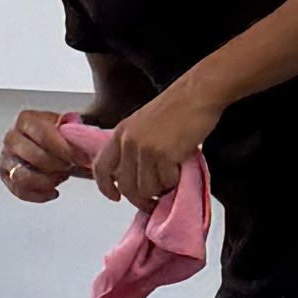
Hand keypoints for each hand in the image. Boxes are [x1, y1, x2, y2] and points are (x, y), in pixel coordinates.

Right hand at [0, 107, 81, 207]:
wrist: (56, 145)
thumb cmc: (62, 136)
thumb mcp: (70, 128)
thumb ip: (74, 132)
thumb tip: (79, 139)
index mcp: (26, 120)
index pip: (42, 134)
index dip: (63, 148)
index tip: (81, 158)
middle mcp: (12, 137)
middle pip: (32, 156)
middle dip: (56, 165)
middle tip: (71, 166)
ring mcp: (6, 158)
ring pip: (22, 176)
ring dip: (46, 180)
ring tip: (62, 176)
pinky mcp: (6, 176)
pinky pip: (19, 191)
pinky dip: (39, 195)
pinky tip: (54, 192)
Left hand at [94, 86, 213, 212]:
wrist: (197, 94)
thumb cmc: (176, 107)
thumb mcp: (142, 124)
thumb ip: (133, 147)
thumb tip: (133, 176)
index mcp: (120, 133)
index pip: (101, 167)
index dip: (105, 187)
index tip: (115, 197)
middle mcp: (128, 142)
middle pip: (126, 186)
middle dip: (140, 200)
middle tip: (153, 202)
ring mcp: (145, 149)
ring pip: (146, 189)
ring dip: (160, 190)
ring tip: (171, 179)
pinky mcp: (164, 155)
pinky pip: (166, 182)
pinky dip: (175, 182)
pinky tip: (180, 170)